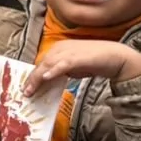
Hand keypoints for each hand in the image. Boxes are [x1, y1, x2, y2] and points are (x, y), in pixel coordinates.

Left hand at [24, 40, 140, 95]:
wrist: (115, 57)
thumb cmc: (94, 61)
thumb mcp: (73, 67)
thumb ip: (60, 71)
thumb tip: (48, 80)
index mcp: (57, 48)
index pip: (41, 63)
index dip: (32, 76)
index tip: (26, 87)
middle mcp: (60, 48)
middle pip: (41, 64)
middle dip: (32, 79)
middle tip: (25, 92)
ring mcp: (68, 52)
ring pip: (48, 65)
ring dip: (37, 78)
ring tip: (30, 90)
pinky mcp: (77, 57)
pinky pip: (62, 64)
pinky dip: (54, 71)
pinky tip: (47, 77)